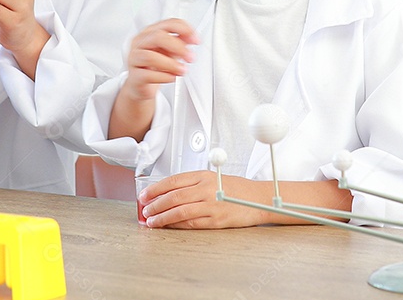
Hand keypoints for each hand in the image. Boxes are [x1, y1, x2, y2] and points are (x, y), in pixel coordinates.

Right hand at [120, 18, 198, 104]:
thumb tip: (192, 38)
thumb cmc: (155, 65)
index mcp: (150, 32)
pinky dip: (163, 77)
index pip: (168, 23)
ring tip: (182, 70)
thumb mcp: (171, 51)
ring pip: (150, 57)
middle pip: (158, 37)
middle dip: (178, 47)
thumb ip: (181, 42)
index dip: (185, 30)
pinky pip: (147, 75)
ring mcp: (134, 58)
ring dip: (171, 64)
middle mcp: (140, 42)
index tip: (196, 40)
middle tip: (190, 57)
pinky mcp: (134, 76)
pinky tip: (171, 77)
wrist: (142, 84)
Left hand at [138, 171, 265, 228]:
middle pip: (173, 197)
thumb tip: (166, 193)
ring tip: (152, 221)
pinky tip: (169, 226)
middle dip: (155, 204)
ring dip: (162, 217)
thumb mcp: (212, 178)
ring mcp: (211, 205)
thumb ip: (192, 184)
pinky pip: (191, 223)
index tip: (144, 195)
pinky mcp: (216, 220)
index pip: (173, 181)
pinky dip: (177, 225)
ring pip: (179, 211)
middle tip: (145, 210)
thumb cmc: (235, 188)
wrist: (258, 198)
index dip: (155, 189)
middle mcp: (206, 189)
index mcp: (203, 176)